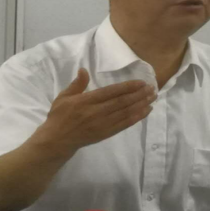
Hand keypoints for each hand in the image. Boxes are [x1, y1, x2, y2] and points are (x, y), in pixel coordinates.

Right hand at [34, 68, 155, 154]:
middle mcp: (96, 112)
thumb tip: (84, 70)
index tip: (141, 83)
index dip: (127, 87)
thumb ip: (77, 84)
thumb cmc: (59, 116)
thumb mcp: (63, 97)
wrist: (57, 140)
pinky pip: (123, 125)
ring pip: (125, 113)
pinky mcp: (105, 133)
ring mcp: (102, 124)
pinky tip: (145, 112)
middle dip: (139, 95)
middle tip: (153, 89)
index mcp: (86, 101)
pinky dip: (136, 118)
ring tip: (153, 98)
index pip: (111, 92)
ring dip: (141, 105)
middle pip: (122, 102)